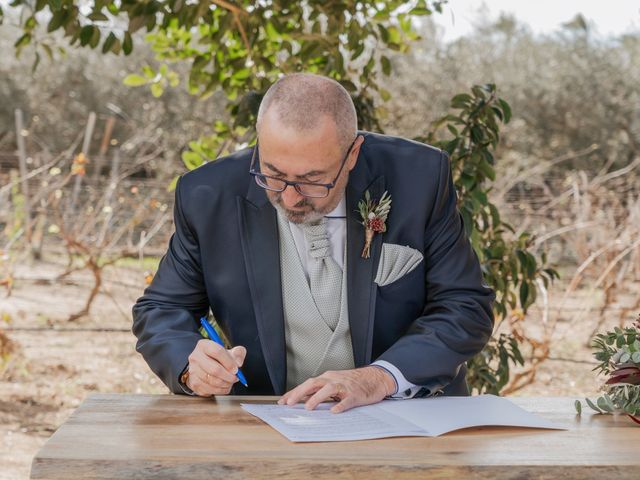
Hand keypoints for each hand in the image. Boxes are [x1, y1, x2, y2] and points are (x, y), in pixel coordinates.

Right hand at [185, 339, 245, 395]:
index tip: (236, 369)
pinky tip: (225, 386)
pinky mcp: (194, 383)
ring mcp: (193, 371)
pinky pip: (210, 389)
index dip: (229, 362)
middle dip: (228, 376)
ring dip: (226, 383)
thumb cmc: (220, 358)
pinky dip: (221, 390)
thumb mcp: (231, 351)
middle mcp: (195, 357)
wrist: (206, 368)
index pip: (217, 351)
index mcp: (204, 345)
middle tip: (235, 377)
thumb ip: (238, 353)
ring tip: (231, 381)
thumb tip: (238, 363)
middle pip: (214, 369)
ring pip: (212, 381)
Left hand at [277, 366, 395, 412]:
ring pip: (329, 389)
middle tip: (289, 403)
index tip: (282, 401)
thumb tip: (304, 401)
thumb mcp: (334, 384)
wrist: (375, 378)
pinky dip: (340, 405)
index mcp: (327, 378)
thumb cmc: (353, 382)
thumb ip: (321, 391)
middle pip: (314, 383)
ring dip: (317, 398)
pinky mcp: (356, 394)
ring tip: (308, 407)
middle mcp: (334, 380)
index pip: (307, 384)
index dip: (294, 392)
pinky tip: (334, 412)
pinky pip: (347, 400)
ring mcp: (345, 386)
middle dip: (300, 393)